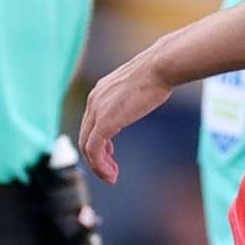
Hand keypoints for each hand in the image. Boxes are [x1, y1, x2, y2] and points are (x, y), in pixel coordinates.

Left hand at [77, 51, 174, 183]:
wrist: (159, 67)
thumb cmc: (158, 73)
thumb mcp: (139, 86)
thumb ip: (132, 96)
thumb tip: (144, 95)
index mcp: (100, 92)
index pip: (90, 123)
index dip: (99, 142)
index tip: (111, 155)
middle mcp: (93, 100)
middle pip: (85, 136)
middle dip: (97, 158)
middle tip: (111, 172)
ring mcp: (97, 111)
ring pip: (87, 146)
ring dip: (98, 166)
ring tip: (111, 176)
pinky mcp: (104, 122)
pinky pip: (94, 150)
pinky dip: (100, 165)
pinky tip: (111, 174)